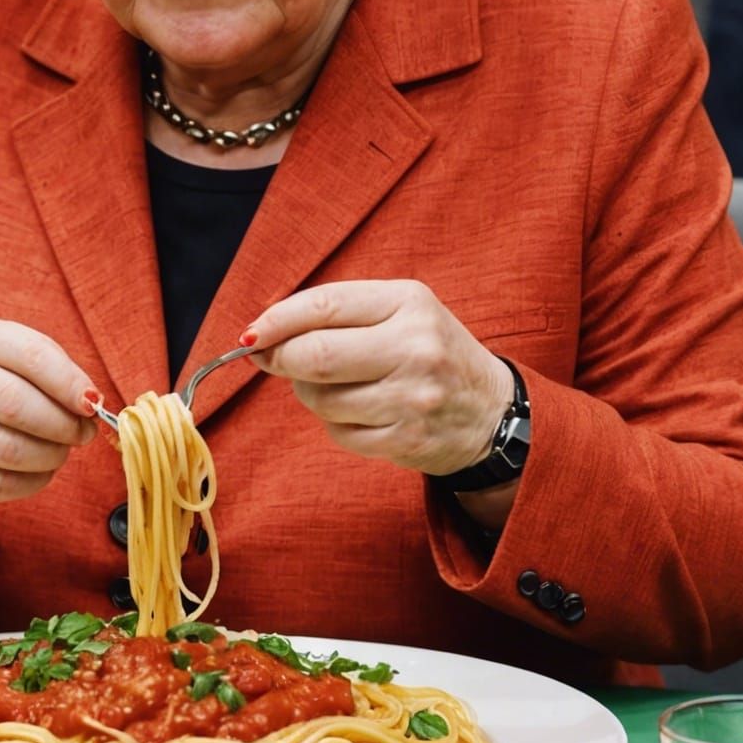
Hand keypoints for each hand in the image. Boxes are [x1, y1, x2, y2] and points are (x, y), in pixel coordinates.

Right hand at [0, 320, 99, 550]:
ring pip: (10, 449)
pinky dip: (33, 481)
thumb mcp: (17, 365)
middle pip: (17, 404)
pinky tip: (39, 470)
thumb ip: (56, 375)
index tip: (93, 403)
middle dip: (62, 424)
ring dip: (51, 455)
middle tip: (83, 433)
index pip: (32, 354)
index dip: (69, 382)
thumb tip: (91, 404)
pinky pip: (0, 482)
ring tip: (61, 452)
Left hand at [244, 280, 513, 477]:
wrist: (491, 410)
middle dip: (281, 360)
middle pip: (315, 356)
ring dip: (310, 393)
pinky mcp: (407, 440)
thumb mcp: (398, 311)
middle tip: (273, 360)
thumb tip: (260, 335)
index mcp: (409, 302)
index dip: (276, 320)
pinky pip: (339, 433)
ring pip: (320, 399)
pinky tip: (362, 412)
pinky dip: (336, 423)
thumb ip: (335, 313)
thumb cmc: (430, 351)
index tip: (251, 334)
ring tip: (338, 385)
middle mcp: (415, 347)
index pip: (324, 306)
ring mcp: (412, 398)